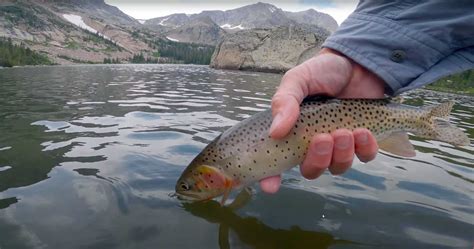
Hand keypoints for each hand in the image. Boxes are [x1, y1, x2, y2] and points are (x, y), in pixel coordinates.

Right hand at [260, 48, 384, 192]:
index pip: (277, 163)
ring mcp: (338, 145)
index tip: (271, 185)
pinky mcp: (362, 141)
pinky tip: (363, 132)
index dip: (271, 179)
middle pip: (312, 170)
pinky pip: (364, 157)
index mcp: (293, 133)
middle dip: (318, 160)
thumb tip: (275, 132)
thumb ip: (285, 102)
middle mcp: (313, 144)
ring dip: (342, 154)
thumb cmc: (321, 71)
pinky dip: (364, 149)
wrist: (356, 62)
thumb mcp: (297, 80)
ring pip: (338, 167)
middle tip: (323, 139)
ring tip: (345, 132)